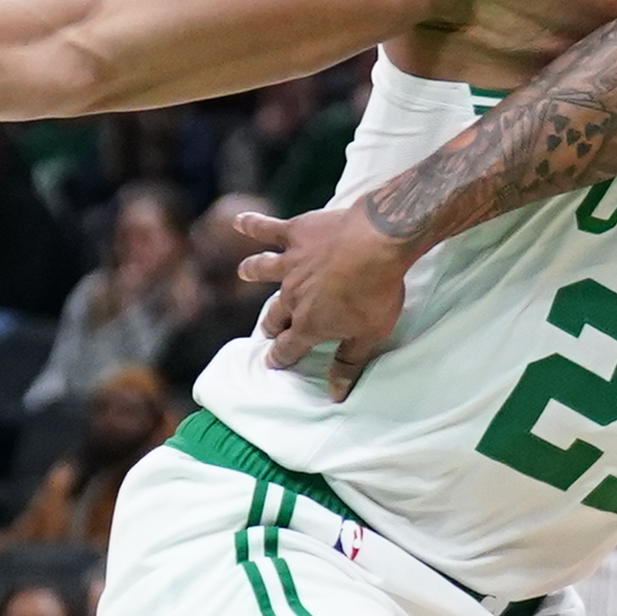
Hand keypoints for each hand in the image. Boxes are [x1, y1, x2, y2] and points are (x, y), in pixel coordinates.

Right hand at [243, 202, 411, 398]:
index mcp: (309, 324)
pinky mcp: (296, 234)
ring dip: (254, 271)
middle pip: (276, 314)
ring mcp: (291, 264)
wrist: (376, 241)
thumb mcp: (369, 335)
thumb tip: (335, 394)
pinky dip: (252, 225)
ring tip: (245, 272)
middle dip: (272, 324)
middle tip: (269, 330)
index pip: (289, 348)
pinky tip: (240, 221)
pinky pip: (268, 229)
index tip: (273, 363)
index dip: (281, 358)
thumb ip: (349, 364)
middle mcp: (292, 296)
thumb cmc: (376, 291)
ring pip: (264, 270)